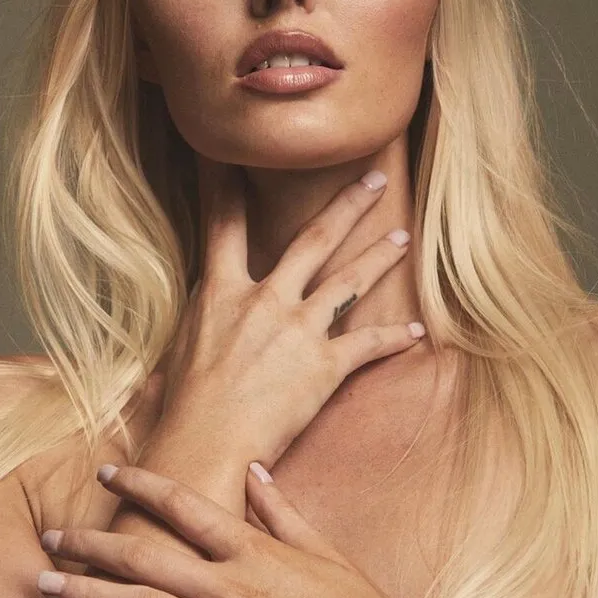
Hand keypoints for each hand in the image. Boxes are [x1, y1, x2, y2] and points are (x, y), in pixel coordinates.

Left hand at [37, 463, 425, 597]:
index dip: (141, 484)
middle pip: (146, 557)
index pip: (184, 505)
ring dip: (88, 595)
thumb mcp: (320, 548)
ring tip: (47, 587)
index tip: (108, 472)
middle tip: (52, 536)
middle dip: (92, 545)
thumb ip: (280, 509)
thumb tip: (254, 468)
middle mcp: (231, 587)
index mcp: (252, 549)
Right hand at [163, 162, 424, 468]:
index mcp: (222, 292)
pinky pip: (367, 344)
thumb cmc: (184, 405)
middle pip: (312, 240)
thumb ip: (204, 314)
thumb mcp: (181, 345)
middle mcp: (265, 299)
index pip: (222, 224)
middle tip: (375, 180)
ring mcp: (298, 329)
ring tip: (403, 235)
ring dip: (380, 256)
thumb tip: (208, 302)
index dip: (226, 184)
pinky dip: (395, 337)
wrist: (205, 445)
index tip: (234, 152)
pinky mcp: (324, 366)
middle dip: (347, 206)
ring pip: (350, 281)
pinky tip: (417, 331)